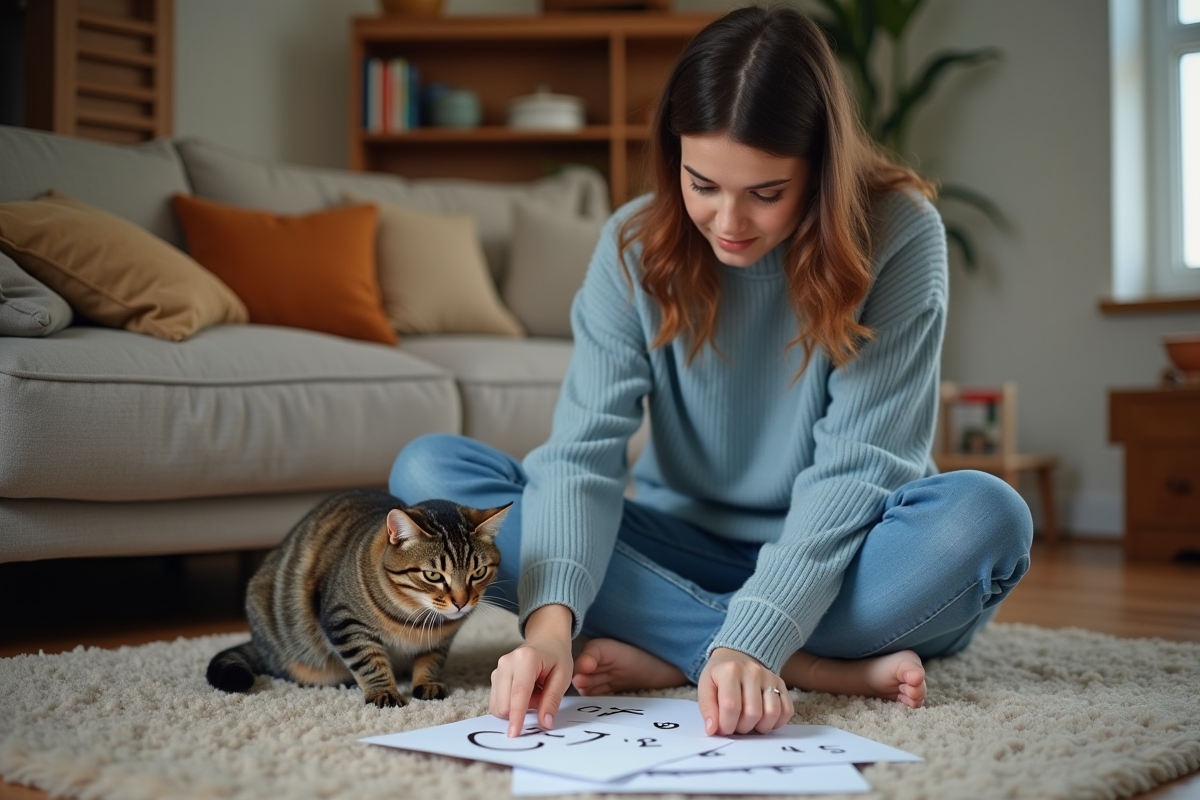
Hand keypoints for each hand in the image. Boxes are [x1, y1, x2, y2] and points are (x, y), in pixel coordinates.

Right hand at [489, 604, 573, 736]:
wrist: (545, 639)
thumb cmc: (557, 657)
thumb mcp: (563, 677)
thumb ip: (553, 700)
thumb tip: (545, 724)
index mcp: (526, 659)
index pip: (519, 693)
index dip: (517, 715)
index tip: (514, 733)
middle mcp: (506, 663)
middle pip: (504, 704)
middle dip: (523, 710)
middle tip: (541, 695)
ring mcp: (498, 669)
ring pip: (499, 706)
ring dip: (517, 708)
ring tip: (534, 692)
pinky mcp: (494, 677)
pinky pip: (499, 702)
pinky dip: (512, 704)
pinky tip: (525, 692)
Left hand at [697, 647, 793, 735]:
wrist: (735, 657)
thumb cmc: (719, 676)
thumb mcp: (705, 687)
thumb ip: (706, 709)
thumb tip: (712, 730)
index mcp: (730, 671)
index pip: (731, 707)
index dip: (726, 725)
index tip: (722, 729)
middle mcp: (753, 671)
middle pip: (753, 713)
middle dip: (742, 728)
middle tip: (735, 725)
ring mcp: (770, 677)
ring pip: (772, 713)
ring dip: (760, 727)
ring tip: (749, 724)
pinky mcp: (781, 684)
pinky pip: (787, 710)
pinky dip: (776, 722)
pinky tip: (763, 720)